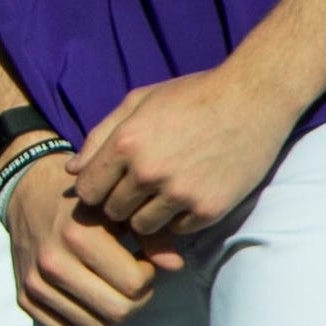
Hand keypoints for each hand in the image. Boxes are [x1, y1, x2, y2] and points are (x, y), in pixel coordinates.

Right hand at [5, 152, 173, 325]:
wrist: (29, 193)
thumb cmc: (83, 202)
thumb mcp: (120, 209)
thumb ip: (153, 236)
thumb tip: (175, 266)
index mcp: (78, 235)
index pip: (134, 285)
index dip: (147, 276)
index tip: (140, 261)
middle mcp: (52, 262)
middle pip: (117, 312)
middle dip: (134, 300)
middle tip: (131, 280)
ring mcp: (35, 283)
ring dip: (111, 313)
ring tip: (109, 287)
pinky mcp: (24, 298)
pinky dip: (86, 324)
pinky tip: (89, 298)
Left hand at [67, 62, 298, 239]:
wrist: (253, 98)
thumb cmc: (190, 95)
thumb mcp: (137, 102)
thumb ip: (99, 137)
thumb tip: (72, 171)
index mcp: (125, 144)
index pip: (87, 192)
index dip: (95, 190)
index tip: (108, 184)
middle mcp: (148, 172)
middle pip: (113, 212)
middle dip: (120, 202)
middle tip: (139, 188)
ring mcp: (180, 193)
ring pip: (143, 227)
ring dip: (148, 214)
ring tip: (162, 192)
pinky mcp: (209, 209)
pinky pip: (178, 230)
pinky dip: (179, 218)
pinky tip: (188, 195)